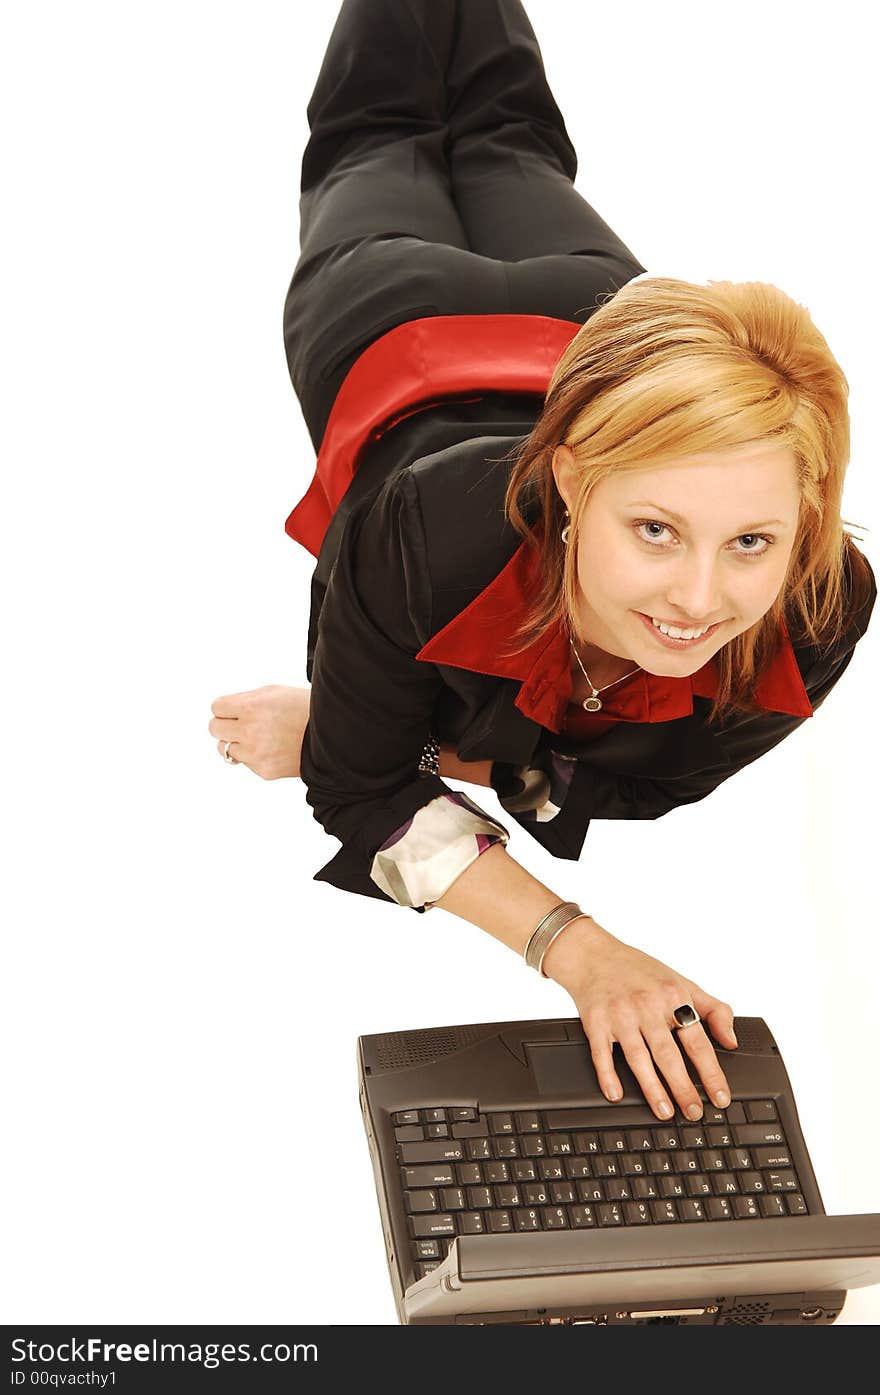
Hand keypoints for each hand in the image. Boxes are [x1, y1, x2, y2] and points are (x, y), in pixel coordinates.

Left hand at [208, 684, 309, 779]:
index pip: (216, 707)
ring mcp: (256, 753)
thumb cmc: (306, 710)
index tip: (232, 710)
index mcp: (252, 706)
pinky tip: (270, 748)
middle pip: (214, 728)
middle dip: (225, 724)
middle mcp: (250, 730)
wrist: (332, 737)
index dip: (225, 708)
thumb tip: (226, 708)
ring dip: (237, 742)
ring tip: (256, 737)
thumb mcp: (275, 692)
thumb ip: (246, 699)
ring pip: (225, 749)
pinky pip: (245, 762)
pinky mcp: (264, 770)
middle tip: (238, 724)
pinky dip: (253, 756)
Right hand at [541, 916, 736, 1120]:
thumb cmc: (640, 971)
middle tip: (694, 1112)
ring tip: (665, 1111)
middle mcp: (646, 1006)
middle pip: (668, 1054)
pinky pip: (602, 1053)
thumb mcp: (683, 982)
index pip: (697, 1041)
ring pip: (638, 1057)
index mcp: (672, 997)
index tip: (720, 1097)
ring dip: (652, 1088)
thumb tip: (731, 1041)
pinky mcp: (595, 1022)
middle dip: (683, 1087)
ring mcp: (620, 1015)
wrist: (594, 956)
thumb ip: (713, 1010)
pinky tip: (616, 1094)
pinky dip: (608, 1074)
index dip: (711, 1072)